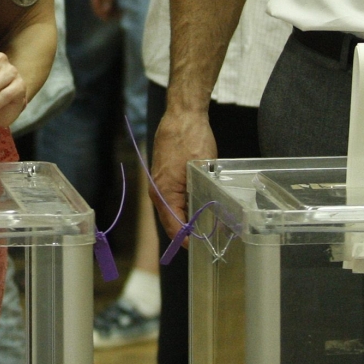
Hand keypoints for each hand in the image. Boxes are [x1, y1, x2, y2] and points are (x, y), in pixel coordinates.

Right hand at [152, 105, 216, 236]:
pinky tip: (199, 206)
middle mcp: (157, 190)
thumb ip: (199, 197)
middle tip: (206, 241)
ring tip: (205, 226)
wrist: (183, 114)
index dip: (187, 241)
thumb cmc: (191, 138)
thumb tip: (206, 220)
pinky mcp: (164, 175)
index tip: (201, 249)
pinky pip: (172, 198)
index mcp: (163, 192)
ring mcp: (159, 182)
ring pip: (171, 210)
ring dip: (186, 219)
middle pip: (170, 221)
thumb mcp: (200, 171)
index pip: (173, 227)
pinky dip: (184, 206)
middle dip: (186, 233)